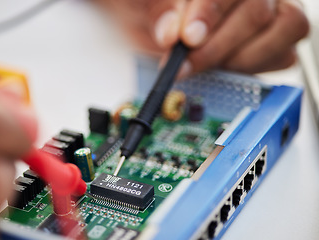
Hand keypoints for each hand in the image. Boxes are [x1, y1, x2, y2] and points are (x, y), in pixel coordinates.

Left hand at [96, 0, 308, 76]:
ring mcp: (270, 13)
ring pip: (286, 29)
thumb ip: (161, 10)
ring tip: (206, 66)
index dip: (211, 12)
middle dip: (217, 47)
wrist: (153, 19)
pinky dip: (254, 69)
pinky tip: (224, 69)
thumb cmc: (153, 5)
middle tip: (185, 64)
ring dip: (240, 59)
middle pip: (258, 12)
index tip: (189, 38)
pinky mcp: (273, 42)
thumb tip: (171, 33)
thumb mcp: (146, 1)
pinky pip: (285, 56)